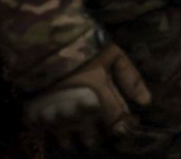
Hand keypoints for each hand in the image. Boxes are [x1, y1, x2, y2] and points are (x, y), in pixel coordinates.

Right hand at [22, 42, 151, 151]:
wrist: (43, 38)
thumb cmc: (83, 45)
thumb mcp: (112, 55)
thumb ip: (131, 78)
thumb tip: (146, 102)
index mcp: (98, 97)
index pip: (117, 124)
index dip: (123, 127)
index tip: (124, 125)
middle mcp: (77, 112)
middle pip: (93, 139)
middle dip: (98, 135)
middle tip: (99, 126)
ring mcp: (54, 117)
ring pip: (69, 142)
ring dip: (76, 138)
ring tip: (79, 128)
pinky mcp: (34, 117)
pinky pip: (45, 140)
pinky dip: (53, 140)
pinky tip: (59, 132)